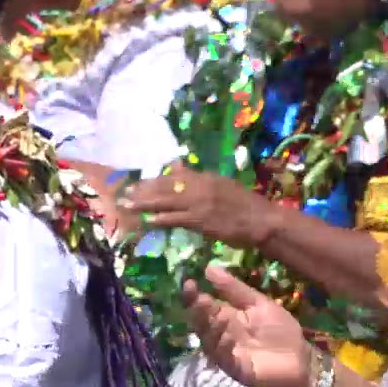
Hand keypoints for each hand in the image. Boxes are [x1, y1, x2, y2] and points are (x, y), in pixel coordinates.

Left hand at [119, 163, 277, 246]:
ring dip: (146, 204)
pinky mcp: (202, 221)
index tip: (136, 183)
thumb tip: (174, 165)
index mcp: (204, 177)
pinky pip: (178, 219)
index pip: (173, 177)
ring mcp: (200, 204)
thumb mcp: (219, 183)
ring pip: (168, 202)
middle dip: (144, 190)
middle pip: (166, 187)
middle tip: (125, 192)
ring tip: (129, 205)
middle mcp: (199, 188)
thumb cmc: (242, 203)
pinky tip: (149, 220)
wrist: (261, 220)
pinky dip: (163, 219)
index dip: (153, 181)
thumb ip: (196, 176)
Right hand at [183, 265, 314, 386]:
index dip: (193, 295)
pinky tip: (227, 337)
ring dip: (210, 327)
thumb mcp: (259, 303)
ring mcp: (226, 352)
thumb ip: (234, 289)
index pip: (202, 305)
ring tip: (215, 315)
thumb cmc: (280, 330)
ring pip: (208, 340)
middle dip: (196, 310)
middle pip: (200, 322)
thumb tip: (208, 267)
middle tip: (198, 298)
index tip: (189, 282)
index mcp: (225, 316)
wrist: (301, 359)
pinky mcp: (236, 368)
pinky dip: (223, 347)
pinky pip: (224, 358)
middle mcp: (220, 333)